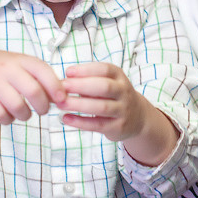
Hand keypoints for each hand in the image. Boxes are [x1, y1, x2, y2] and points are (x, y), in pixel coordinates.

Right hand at [0, 47, 65, 123]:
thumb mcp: (18, 64)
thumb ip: (38, 77)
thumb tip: (62, 96)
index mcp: (21, 60)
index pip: (44, 71)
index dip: (56, 88)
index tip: (62, 100)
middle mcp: (8, 68)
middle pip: (34, 92)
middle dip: (43, 107)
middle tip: (42, 110)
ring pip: (18, 106)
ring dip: (25, 115)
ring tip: (23, 113)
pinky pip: (0, 115)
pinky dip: (8, 120)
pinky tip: (7, 115)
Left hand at [59, 62, 178, 164]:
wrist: (137, 118)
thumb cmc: (113, 96)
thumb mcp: (108, 83)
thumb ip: (89, 81)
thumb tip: (62, 82)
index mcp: (119, 77)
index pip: (105, 69)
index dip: (86, 70)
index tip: (68, 72)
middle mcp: (124, 92)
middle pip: (104, 87)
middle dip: (81, 86)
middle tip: (62, 87)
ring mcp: (123, 110)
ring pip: (102, 107)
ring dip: (79, 105)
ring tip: (60, 104)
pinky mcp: (118, 127)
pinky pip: (98, 124)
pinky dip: (80, 122)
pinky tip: (66, 118)